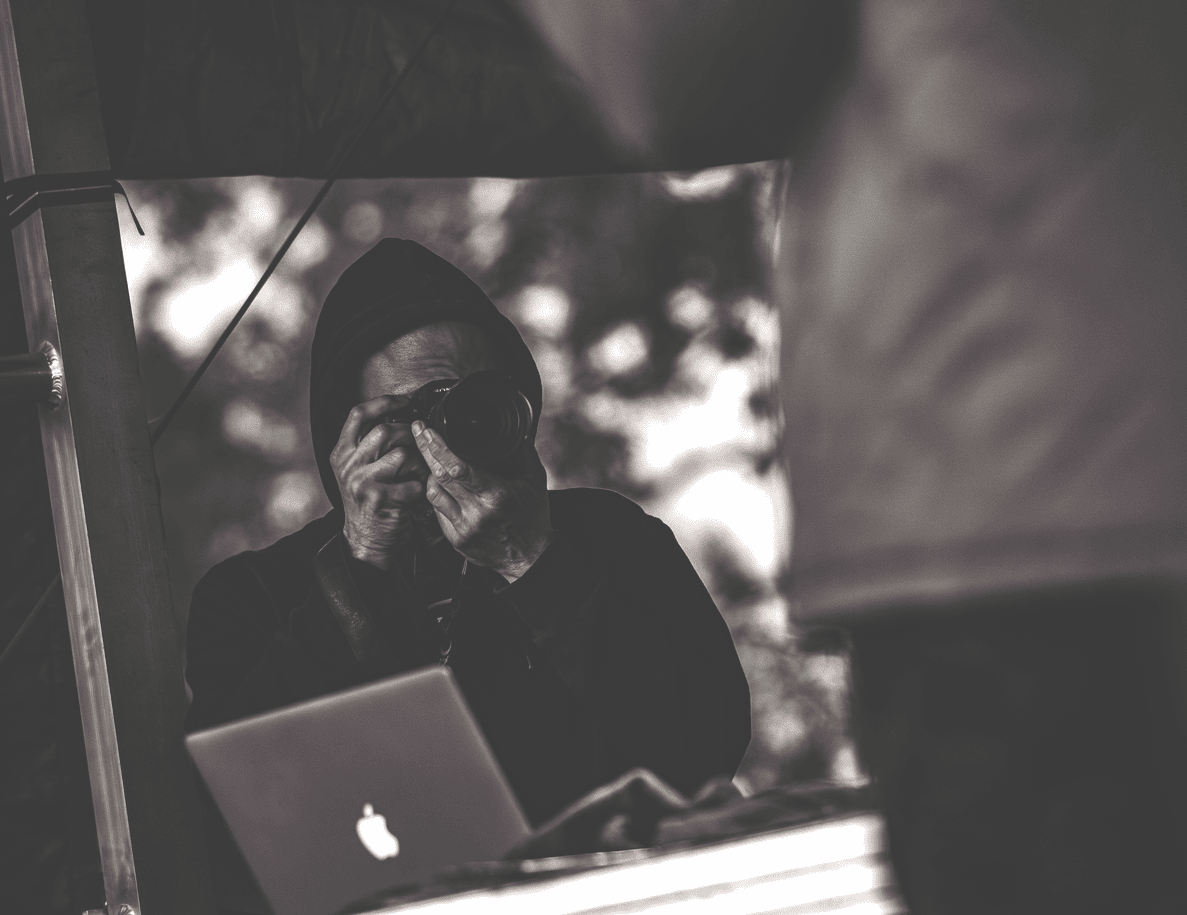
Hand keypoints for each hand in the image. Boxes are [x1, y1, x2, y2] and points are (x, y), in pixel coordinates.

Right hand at [330, 396, 430, 569]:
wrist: (365, 540)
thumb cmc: (368, 501)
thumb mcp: (357, 470)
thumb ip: (368, 444)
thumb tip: (399, 416)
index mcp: (341, 453)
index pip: (358, 414)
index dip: (384, 402)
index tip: (405, 401)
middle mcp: (348, 465)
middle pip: (385, 431)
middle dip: (408, 437)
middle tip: (417, 449)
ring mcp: (362, 482)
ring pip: (402, 455)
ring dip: (418, 464)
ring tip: (417, 474)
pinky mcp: (380, 500)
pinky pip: (413, 482)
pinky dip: (421, 488)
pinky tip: (416, 493)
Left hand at [412, 420, 553, 581]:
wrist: (529, 558)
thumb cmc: (533, 519)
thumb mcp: (535, 482)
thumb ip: (524, 453)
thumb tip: (518, 431)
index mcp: (496, 496)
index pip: (458, 468)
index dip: (438, 447)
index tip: (428, 431)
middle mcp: (476, 513)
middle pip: (438, 476)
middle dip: (425, 450)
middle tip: (418, 432)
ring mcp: (463, 528)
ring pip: (432, 493)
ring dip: (429, 472)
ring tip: (430, 458)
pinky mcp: (455, 539)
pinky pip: (437, 511)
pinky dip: (437, 494)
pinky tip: (441, 484)